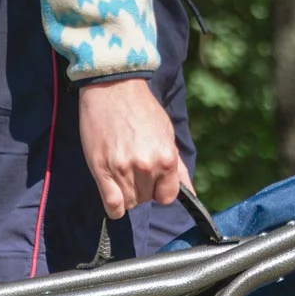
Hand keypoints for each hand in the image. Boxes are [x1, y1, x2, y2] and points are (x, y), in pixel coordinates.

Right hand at [78, 78, 189, 218]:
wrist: (113, 87)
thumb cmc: (141, 109)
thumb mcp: (167, 135)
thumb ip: (178, 168)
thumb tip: (192, 194)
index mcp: (166, 158)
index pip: (167, 197)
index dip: (159, 190)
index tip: (152, 180)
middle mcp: (147, 166)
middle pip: (146, 199)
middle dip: (141, 189)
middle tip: (132, 168)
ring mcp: (123, 169)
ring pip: (129, 203)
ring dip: (126, 194)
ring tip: (121, 172)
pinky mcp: (102, 171)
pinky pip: (112, 205)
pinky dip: (114, 208)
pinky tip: (114, 198)